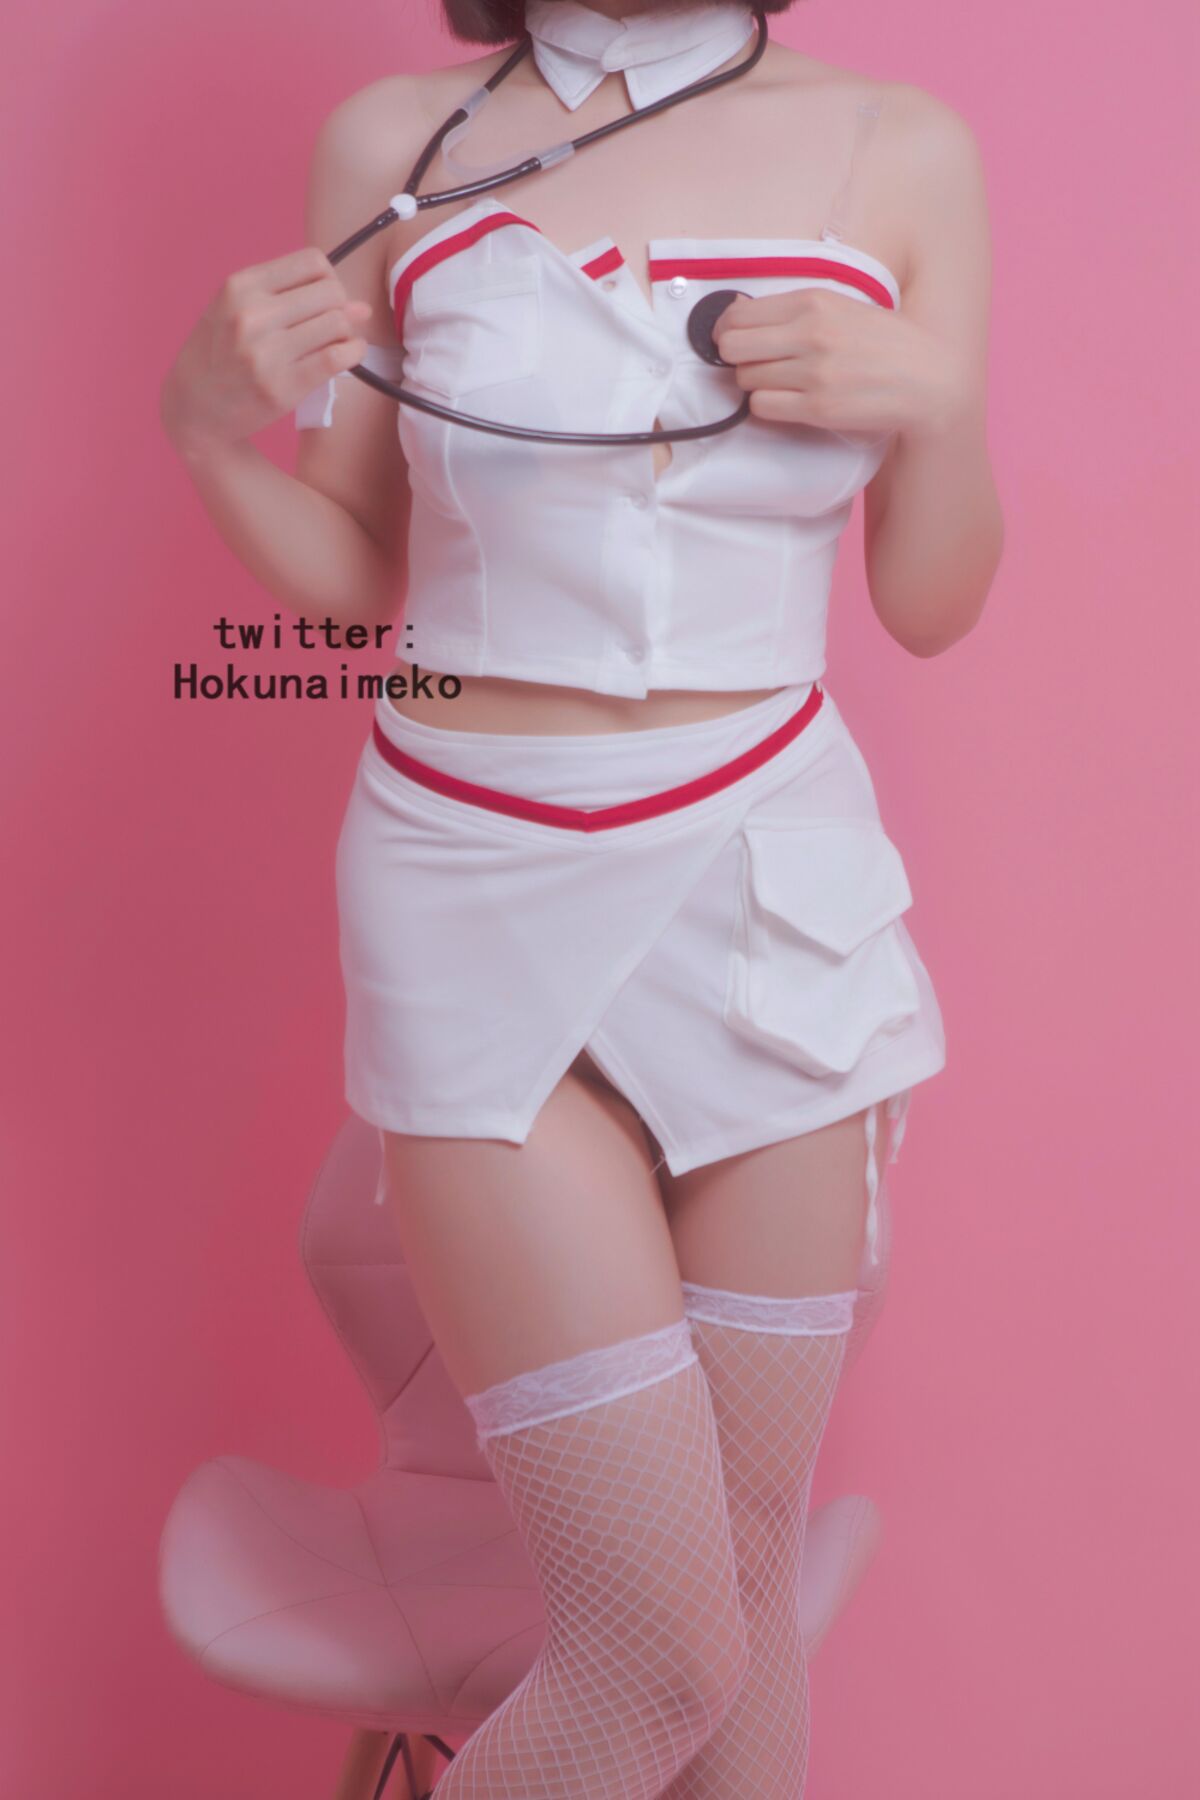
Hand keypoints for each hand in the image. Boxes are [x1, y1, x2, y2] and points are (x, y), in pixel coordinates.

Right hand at [160, 246, 372, 459]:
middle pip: (330, 292)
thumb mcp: (234, 308)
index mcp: (239, 287)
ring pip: (337, 323)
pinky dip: (354, 352)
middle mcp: (251, 315)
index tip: (324, 298)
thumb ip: (290, 297)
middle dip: (341, 306)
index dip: (329, 278)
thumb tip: (360, 305)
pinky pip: (336, 358)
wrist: (195, 409)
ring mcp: (266, 353)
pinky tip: (349, 354)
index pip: (312, 262)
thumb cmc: (220, 355)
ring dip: (347, 332)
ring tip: (336, 342)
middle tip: (332, 325)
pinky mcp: (282, 387)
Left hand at [712, 286, 972, 441]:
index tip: (735, 338)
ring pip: (745, 380)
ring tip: (779, 382)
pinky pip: (763, 407)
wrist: (927, 378)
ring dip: (754, 384)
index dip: (727, 330)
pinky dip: (767, 406)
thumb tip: (738, 313)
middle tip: (752, 363)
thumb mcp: (842, 307)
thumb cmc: (884, 342)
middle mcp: (810, 334)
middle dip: (735, 358)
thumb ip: (795, 309)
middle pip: (733, 348)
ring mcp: (814, 373)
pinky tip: (786, 401)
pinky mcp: (819, 408)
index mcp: (814, 301)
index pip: (738, 315)